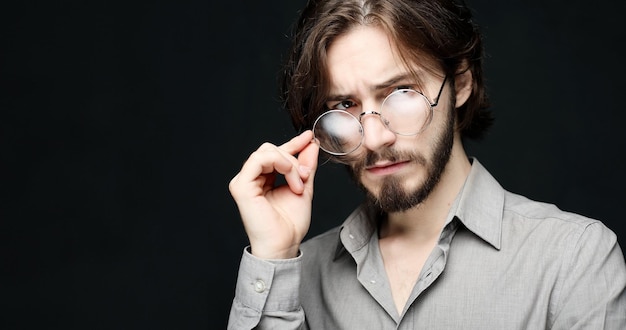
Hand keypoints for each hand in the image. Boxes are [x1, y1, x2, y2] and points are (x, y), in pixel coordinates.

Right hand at [229, 130, 318, 258]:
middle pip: (271, 149)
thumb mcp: (303, 187)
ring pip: (266, 151)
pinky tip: (292, 179)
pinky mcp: (241, 186)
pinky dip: (280, 163)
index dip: (293, 144)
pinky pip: (259, 160)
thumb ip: (305, 166)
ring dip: (289, 164)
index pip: (276, 153)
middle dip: (293, 158)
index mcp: (263, 178)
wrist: (284, 245)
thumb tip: (310, 144)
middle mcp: (251, 178)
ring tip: (299, 183)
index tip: (308, 138)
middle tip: (306, 176)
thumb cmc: (290, 224)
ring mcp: (244, 181)